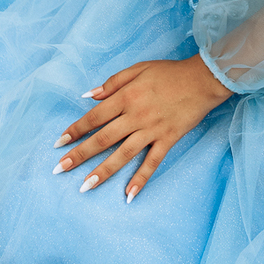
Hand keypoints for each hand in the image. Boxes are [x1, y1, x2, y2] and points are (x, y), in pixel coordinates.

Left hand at [52, 53, 231, 200]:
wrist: (203, 79)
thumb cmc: (170, 72)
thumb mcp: (139, 68)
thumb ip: (113, 82)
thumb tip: (89, 96)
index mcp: (126, 96)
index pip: (94, 117)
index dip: (76, 130)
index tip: (59, 142)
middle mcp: (136, 116)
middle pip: (103, 139)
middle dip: (79, 155)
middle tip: (59, 169)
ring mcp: (152, 130)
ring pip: (123, 154)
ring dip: (102, 172)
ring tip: (84, 186)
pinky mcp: (168, 139)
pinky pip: (152, 162)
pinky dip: (140, 179)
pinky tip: (129, 195)